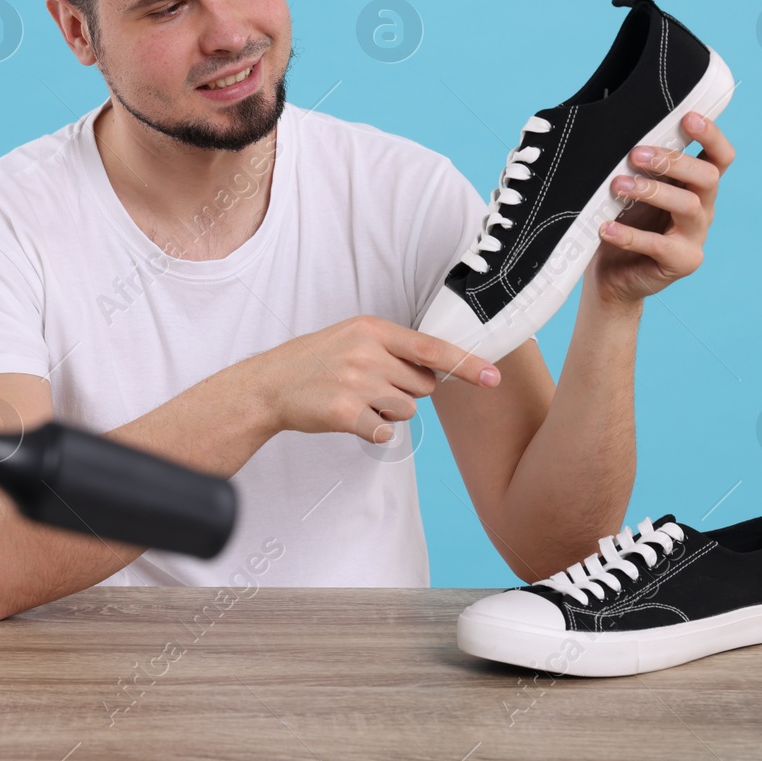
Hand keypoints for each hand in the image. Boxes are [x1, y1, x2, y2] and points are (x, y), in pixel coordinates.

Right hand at [239, 314, 499, 444]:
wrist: (268, 385)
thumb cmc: (314, 362)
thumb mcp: (352, 337)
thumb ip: (392, 348)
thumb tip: (435, 369)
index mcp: (372, 329)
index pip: (432, 348)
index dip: (467, 364)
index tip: (493, 377)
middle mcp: (367, 352)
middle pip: (423, 385)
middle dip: (407, 392)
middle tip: (371, 386)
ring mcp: (356, 382)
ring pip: (407, 410)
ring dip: (388, 412)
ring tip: (356, 399)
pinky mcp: (345, 412)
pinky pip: (384, 431)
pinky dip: (371, 430)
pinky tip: (348, 417)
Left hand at [588, 111, 734, 306]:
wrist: (611, 274)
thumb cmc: (623, 222)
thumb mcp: (632, 190)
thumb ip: (639, 167)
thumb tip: (620, 133)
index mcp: (696, 187)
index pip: (719, 158)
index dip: (711, 136)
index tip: (689, 117)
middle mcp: (703, 209)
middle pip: (707, 177)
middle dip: (672, 161)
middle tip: (635, 155)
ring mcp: (695, 237)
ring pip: (689, 206)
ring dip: (651, 191)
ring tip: (617, 186)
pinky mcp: (682, 262)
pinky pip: (659, 246)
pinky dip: (630, 235)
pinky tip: (606, 228)